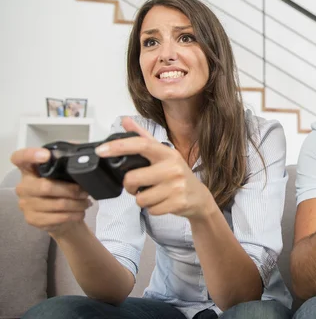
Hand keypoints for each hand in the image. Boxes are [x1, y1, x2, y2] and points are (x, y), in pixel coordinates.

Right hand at [11, 148, 90, 237]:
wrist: (59, 215)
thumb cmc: (62, 188)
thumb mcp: (65, 171)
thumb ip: (69, 157)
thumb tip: (81, 148)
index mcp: (29, 169)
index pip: (20, 158)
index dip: (30, 155)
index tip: (46, 155)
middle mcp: (24, 186)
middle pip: (46, 187)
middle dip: (71, 190)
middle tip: (85, 192)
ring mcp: (26, 204)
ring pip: (56, 204)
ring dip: (77, 204)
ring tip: (86, 202)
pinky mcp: (32, 219)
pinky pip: (57, 218)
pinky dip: (73, 215)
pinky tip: (80, 212)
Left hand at [95, 117, 214, 219]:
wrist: (199, 197)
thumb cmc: (178, 174)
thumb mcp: (164, 154)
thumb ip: (143, 137)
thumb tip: (125, 120)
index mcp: (167, 153)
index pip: (141, 145)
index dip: (119, 146)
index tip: (101, 150)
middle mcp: (173, 168)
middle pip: (133, 178)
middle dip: (129, 185)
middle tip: (137, 185)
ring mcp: (176, 186)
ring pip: (140, 198)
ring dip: (142, 199)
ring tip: (153, 194)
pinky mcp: (177, 203)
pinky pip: (151, 209)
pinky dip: (152, 208)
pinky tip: (161, 202)